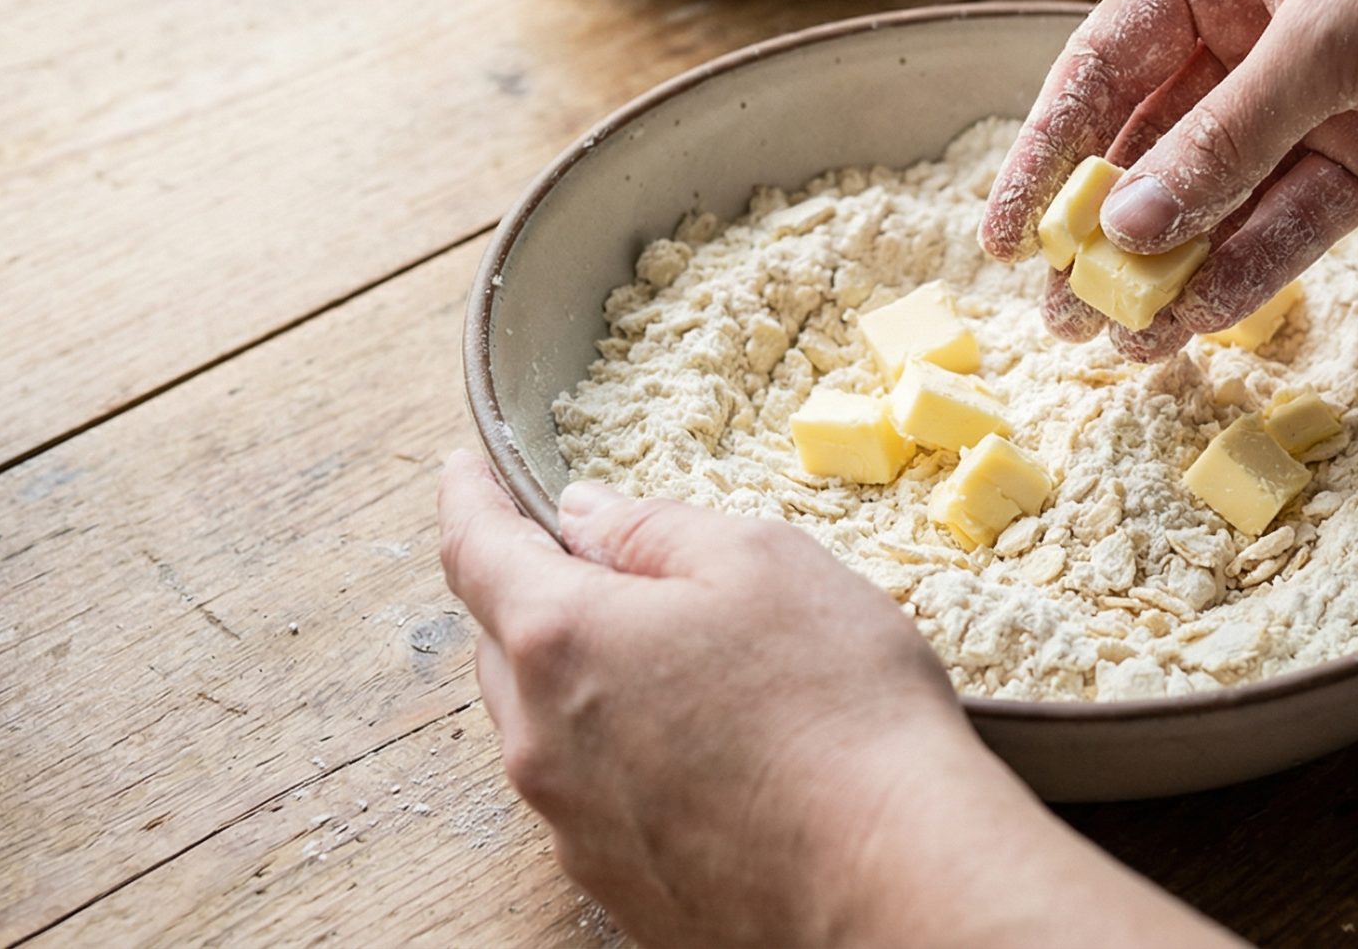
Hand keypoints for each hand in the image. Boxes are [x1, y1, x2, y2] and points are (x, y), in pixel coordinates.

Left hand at [434, 451, 1235, 948]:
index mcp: (560, 640)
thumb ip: (655, 530)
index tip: (466, 470)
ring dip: (585, 685)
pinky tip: (707, 753)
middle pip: (506, 647)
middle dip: (537, 596)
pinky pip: (596, 801)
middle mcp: (541, 742)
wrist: (891, 875)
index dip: (469, 497)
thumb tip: (588, 518)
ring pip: (549, 729)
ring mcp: (574, 828)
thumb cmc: (837, 706)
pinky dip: (626, 759)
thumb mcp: (762, 562)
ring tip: (679, 667)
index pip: (476, 550)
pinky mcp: (619, 887)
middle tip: (598, 565)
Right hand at [981, 0, 1357, 359]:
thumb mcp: (1328, 37)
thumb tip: (1130, 229)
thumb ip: (1228, 138)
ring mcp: (1314, 99)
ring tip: (1118, 344)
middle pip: (1155, 142)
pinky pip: (1290, 223)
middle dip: (1105, 230)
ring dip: (1171, 268)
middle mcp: (1255, 29)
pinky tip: (1200, 324)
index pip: (1106, 62)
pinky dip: (1247, 272)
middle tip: (1057, 316)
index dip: (1049, 148)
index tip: (1003, 232)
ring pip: (1218, 196)